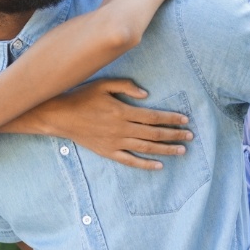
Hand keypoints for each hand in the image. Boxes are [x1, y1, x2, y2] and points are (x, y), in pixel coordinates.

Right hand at [36, 78, 192, 169]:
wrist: (59, 116)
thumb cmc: (81, 96)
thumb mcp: (103, 84)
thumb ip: (126, 86)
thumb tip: (146, 94)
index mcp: (122, 111)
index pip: (153, 117)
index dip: (170, 118)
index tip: (185, 120)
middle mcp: (121, 128)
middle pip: (153, 133)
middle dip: (174, 135)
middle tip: (190, 136)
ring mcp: (115, 142)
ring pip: (145, 148)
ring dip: (165, 150)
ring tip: (182, 151)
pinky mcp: (108, 152)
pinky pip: (129, 161)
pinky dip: (145, 164)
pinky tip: (159, 166)